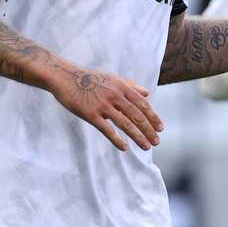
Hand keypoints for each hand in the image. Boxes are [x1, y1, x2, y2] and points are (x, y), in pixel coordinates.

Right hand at [46, 62, 163, 151]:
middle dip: (149, 130)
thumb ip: (131, 86)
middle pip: (137, 116)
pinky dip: (117, 140)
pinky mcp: (91, 114)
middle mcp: (116, 96)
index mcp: (122, 87)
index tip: (161, 128)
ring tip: (146, 147)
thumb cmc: (91, 79)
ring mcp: (103, 105)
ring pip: (125, 124)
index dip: (153, 117)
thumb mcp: (113, 78)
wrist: (67, 78)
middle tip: (156, 142)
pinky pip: (107, 130)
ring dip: (137, 137)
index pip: (143, 104)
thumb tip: (147, 94)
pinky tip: (125, 148)